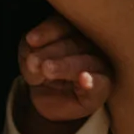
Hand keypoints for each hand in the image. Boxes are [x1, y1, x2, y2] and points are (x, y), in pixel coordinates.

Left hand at [13, 14, 114, 133]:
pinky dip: (92, 81)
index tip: (31, 40)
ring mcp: (100, 66)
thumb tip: (32, 57)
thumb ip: (30, 55)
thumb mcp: (31, 65)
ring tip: (46, 70)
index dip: (48, 30)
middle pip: (74, 42)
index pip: (63, 25)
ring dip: (64, 65)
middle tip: (33, 62)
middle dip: (50, 51)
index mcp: (74, 32)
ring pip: (85, 61)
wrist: (54, 108)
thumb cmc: (45, 78)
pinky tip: (83, 79)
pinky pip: (100, 83)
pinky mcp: (103, 87)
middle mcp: (91, 45)